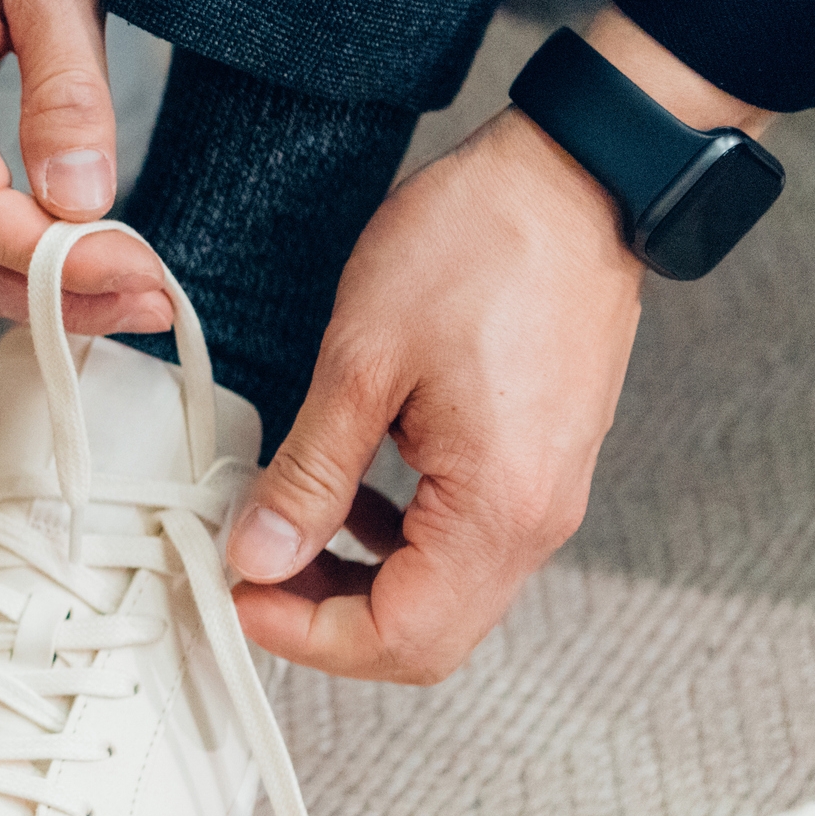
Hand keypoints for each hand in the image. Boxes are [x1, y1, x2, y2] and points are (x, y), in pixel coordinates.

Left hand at [225, 9, 775, 683]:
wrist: (574, 176)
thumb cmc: (479, 245)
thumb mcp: (362, 361)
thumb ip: (310, 475)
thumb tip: (260, 554)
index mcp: (498, 509)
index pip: (401, 639)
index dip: (306, 636)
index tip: (240, 590)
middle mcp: (534, 521)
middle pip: (424, 637)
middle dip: (326, 621)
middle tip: (254, 572)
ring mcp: (541, 496)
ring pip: (438, 595)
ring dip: (353, 581)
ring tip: (283, 528)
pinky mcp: (533, 466)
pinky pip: (458, 542)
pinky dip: (390, 540)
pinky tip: (346, 490)